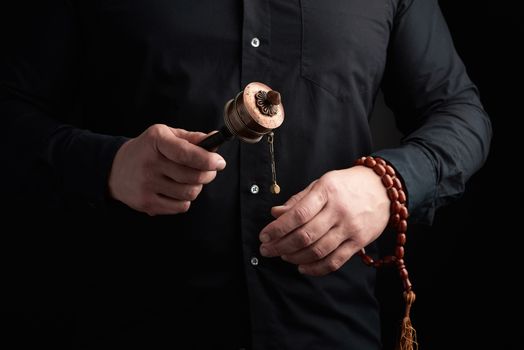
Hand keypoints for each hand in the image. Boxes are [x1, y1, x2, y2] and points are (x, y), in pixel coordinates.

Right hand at [108, 124, 225, 214]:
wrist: (114, 169)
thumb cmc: (148, 150)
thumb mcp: (165, 136)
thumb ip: (191, 138)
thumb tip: (215, 138)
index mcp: (156, 141)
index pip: (188, 154)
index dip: (208, 160)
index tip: (219, 162)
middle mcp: (150, 163)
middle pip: (193, 176)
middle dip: (208, 174)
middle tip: (209, 171)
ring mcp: (147, 185)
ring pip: (189, 193)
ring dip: (196, 188)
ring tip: (190, 181)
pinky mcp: (146, 203)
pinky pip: (180, 207)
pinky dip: (185, 200)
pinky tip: (177, 191)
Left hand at [259, 166, 389, 275]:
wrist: (383, 188)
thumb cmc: (347, 185)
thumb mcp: (322, 183)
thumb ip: (299, 200)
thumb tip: (275, 214)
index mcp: (327, 191)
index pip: (298, 214)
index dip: (278, 228)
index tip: (264, 236)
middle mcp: (339, 210)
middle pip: (306, 235)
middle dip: (281, 245)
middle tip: (267, 250)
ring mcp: (351, 228)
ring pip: (318, 250)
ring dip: (295, 257)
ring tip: (283, 256)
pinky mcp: (359, 242)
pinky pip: (335, 261)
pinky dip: (316, 268)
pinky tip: (302, 267)